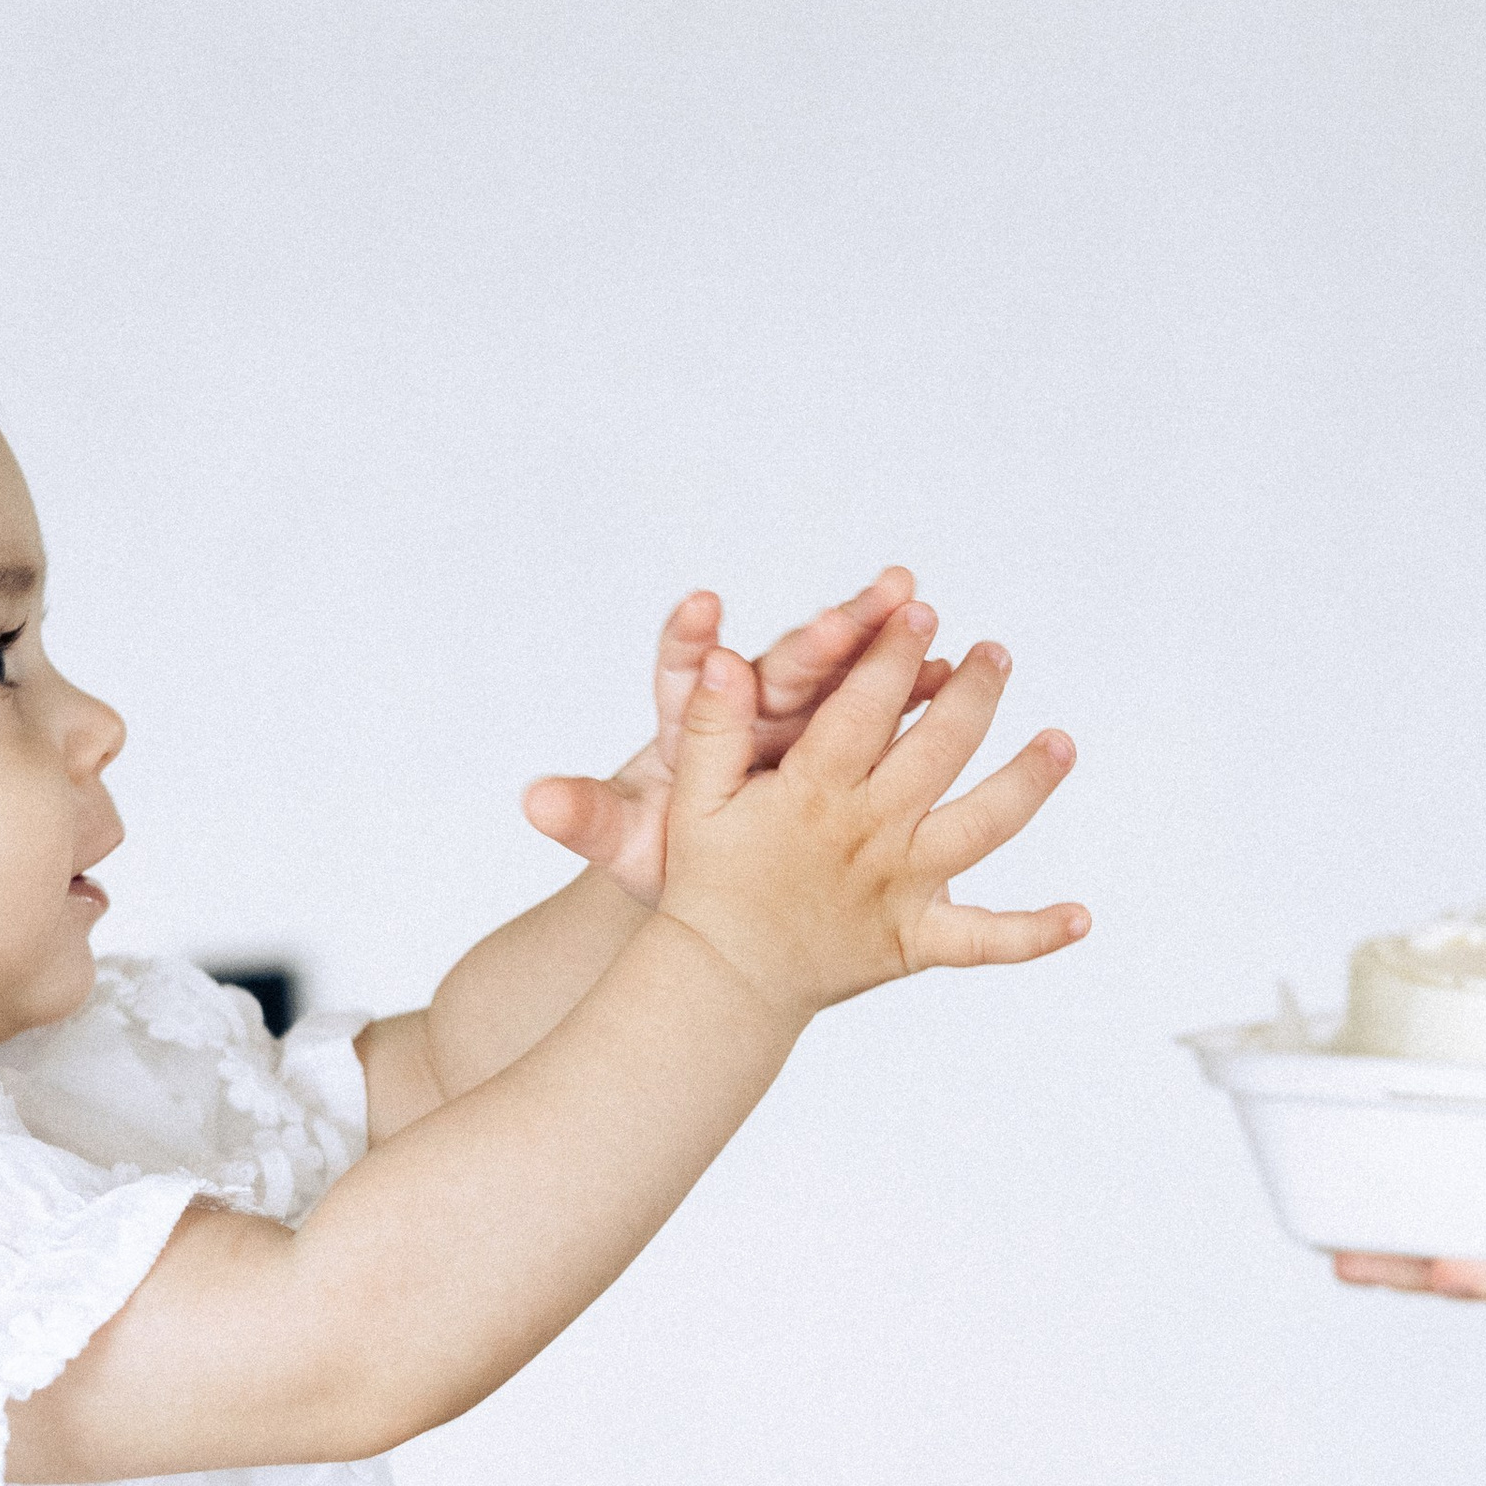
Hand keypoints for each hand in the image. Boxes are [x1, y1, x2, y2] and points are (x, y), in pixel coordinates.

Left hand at [521, 569, 952, 907]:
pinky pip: (884, 702)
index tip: (699, 606)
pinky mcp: (849, 731)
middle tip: (853, 606)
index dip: (691, 639)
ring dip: (878, 632)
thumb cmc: (667, 854)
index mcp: (690, 723)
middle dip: (819, 629)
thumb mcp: (628, 845)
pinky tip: (952, 669)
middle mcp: (750, 703)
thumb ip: (586, 817)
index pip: (686, 672)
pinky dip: (915, 685)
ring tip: (914, 602)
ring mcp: (805, 714)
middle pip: (781, 658)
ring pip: (842, 666)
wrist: (720, 882)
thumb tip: (532, 801)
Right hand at [652, 594, 1087, 1021]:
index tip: (922, 609)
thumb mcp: (696, 797)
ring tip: (1061, 742)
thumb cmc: (711, 881)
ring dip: (1027, 781)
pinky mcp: (916, 939)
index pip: (865, 706)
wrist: (723, 981)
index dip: (894, 653)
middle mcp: (867, 834)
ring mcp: (900, 887)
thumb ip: (713, 726)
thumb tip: (723, 658)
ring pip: (981, 826)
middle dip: (974, 694)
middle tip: (996, 652)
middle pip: (938, 750)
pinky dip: (1034, 933)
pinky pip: (985, 940)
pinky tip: (1081, 916)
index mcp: (813, 791)